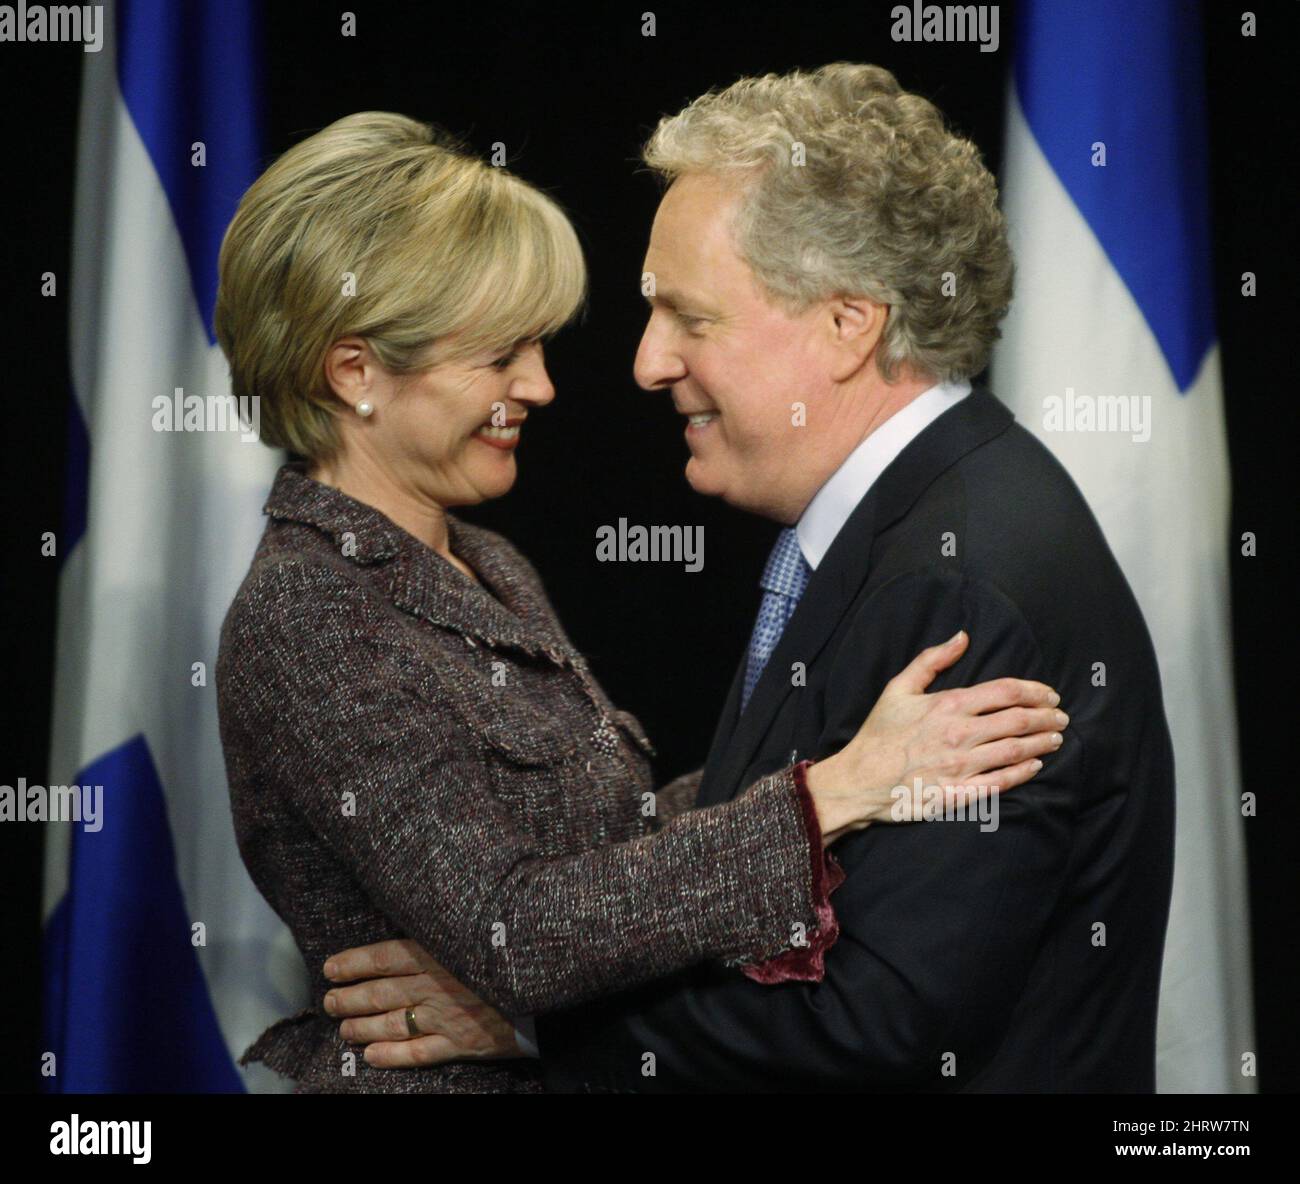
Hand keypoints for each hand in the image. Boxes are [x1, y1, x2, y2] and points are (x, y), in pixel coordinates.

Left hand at [322, 939, 514, 1067]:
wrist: (548, 978)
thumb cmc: (511, 946)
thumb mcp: (474, 928)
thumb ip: (441, 931)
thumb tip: (412, 923)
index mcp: (436, 953)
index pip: (382, 957)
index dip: (352, 963)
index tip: (330, 968)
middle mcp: (434, 986)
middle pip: (380, 993)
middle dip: (349, 998)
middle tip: (328, 1002)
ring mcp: (445, 1018)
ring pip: (391, 1025)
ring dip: (362, 1028)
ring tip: (343, 1029)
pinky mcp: (461, 1044)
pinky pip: (418, 1054)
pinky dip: (391, 1056)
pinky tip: (372, 1057)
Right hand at [806, 630, 1067, 841]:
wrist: (859, 779)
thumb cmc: (878, 733)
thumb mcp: (898, 688)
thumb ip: (932, 660)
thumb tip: (963, 637)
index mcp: (948, 704)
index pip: (1006, 692)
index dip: (1035, 691)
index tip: (1050, 694)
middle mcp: (959, 734)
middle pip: (1019, 721)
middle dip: (1047, 717)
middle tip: (1062, 717)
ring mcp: (961, 766)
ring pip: (1016, 750)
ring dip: (1042, 743)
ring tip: (1056, 739)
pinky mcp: (958, 793)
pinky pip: (1001, 783)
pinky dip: (1023, 773)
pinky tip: (1036, 766)